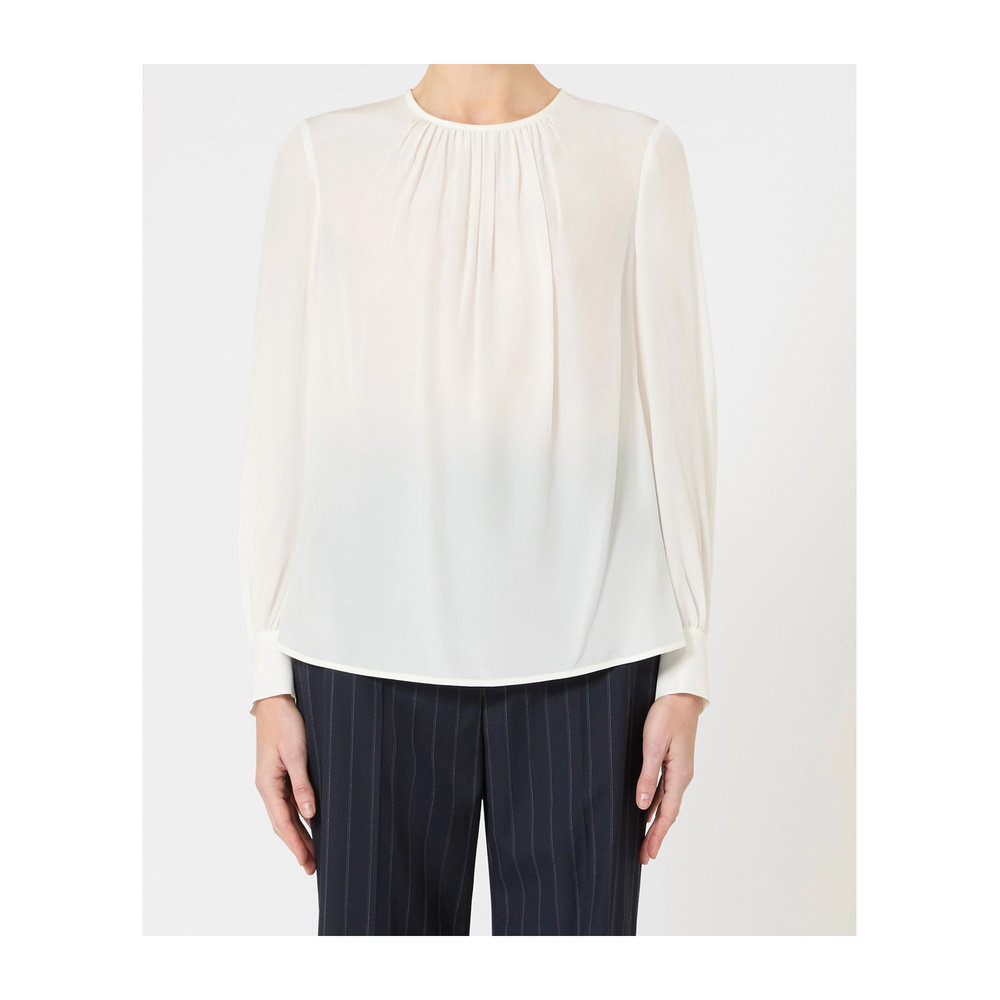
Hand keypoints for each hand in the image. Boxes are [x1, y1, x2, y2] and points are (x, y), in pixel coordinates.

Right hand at [254, 694, 316, 874]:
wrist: (275, 702)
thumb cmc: (285, 724)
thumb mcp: (297, 754)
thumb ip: (302, 785)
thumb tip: (310, 814)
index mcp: (268, 784)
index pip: (283, 822)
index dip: (296, 844)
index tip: (307, 862)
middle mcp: (268, 786)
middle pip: (282, 824)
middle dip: (297, 845)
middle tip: (312, 866)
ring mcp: (273, 781)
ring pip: (286, 815)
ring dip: (298, 833)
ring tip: (312, 852)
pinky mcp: (280, 773)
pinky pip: (289, 802)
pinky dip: (299, 817)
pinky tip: (310, 823)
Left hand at [635, 693, 702, 863]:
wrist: (681, 695)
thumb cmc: (667, 715)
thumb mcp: (653, 745)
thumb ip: (648, 776)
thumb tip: (643, 806)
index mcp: (679, 775)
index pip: (667, 814)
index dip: (656, 835)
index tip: (648, 855)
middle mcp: (681, 776)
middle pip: (667, 813)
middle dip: (656, 835)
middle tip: (644, 856)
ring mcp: (678, 769)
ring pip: (665, 802)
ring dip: (655, 821)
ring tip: (644, 839)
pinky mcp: (673, 760)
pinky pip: (664, 789)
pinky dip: (656, 804)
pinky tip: (647, 808)